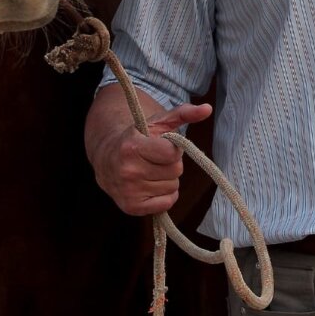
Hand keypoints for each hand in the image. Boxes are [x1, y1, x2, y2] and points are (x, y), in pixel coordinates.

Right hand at [86, 87, 211, 215]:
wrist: (106, 160)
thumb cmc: (137, 138)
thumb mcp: (157, 123)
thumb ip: (183, 113)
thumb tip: (207, 108)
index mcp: (132, 147)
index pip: (172, 153)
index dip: (172, 149)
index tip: (161, 146)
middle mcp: (128, 170)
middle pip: (175, 171)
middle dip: (171, 164)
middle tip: (156, 160)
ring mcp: (129, 191)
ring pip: (172, 188)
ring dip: (167, 180)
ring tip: (151, 171)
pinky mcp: (132, 207)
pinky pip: (167, 204)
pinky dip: (164, 196)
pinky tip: (151, 185)